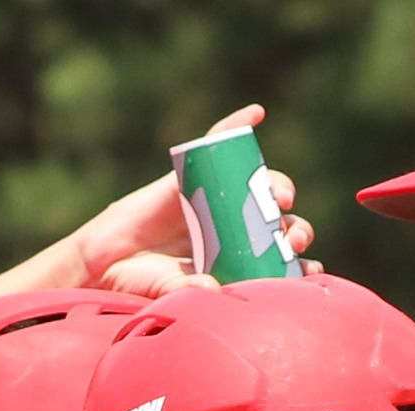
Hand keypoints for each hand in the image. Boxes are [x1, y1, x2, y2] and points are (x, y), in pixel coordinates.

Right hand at [58, 103, 318, 296]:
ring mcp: (214, 199)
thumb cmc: (139, 282)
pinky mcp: (191, 176)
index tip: (310, 269)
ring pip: (256, 186)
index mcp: (236, 262)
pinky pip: (216, 145)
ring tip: (280, 197)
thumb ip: (188, 292)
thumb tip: (213, 291)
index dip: (297, 263)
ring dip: (275, 187)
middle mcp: (232, 229)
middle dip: (294, 229)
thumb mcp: (167, 290)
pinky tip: (254, 115)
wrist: (103, 261)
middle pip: (275, 222)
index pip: (276, 260)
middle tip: (293, 237)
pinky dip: (235, 127)